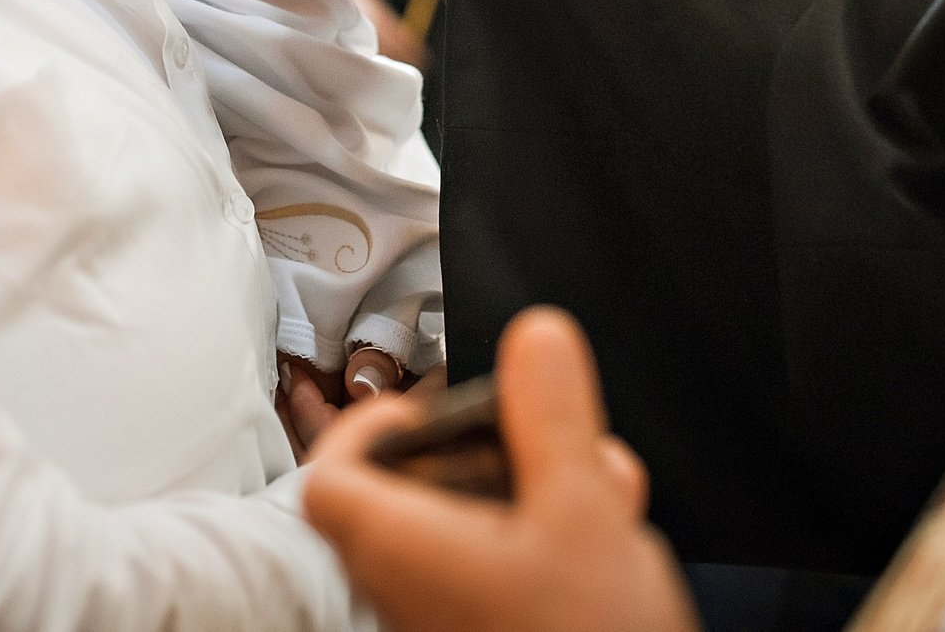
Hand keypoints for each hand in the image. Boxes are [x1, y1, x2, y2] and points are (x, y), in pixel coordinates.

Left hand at [302, 309, 697, 631]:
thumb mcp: (582, 510)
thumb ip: (551, 417)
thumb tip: (533, 341)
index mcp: (401, 549)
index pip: (329, 477)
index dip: (367, 427)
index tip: (421, 403)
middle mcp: (406, 596)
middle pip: (412, 499)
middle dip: (493, 454)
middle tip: (540, 438)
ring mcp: (445, 629)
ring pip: (470, 540)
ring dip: (536, 499)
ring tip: (605, 488)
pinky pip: (501, 583)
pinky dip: (549, 550)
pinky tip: (615, 544)